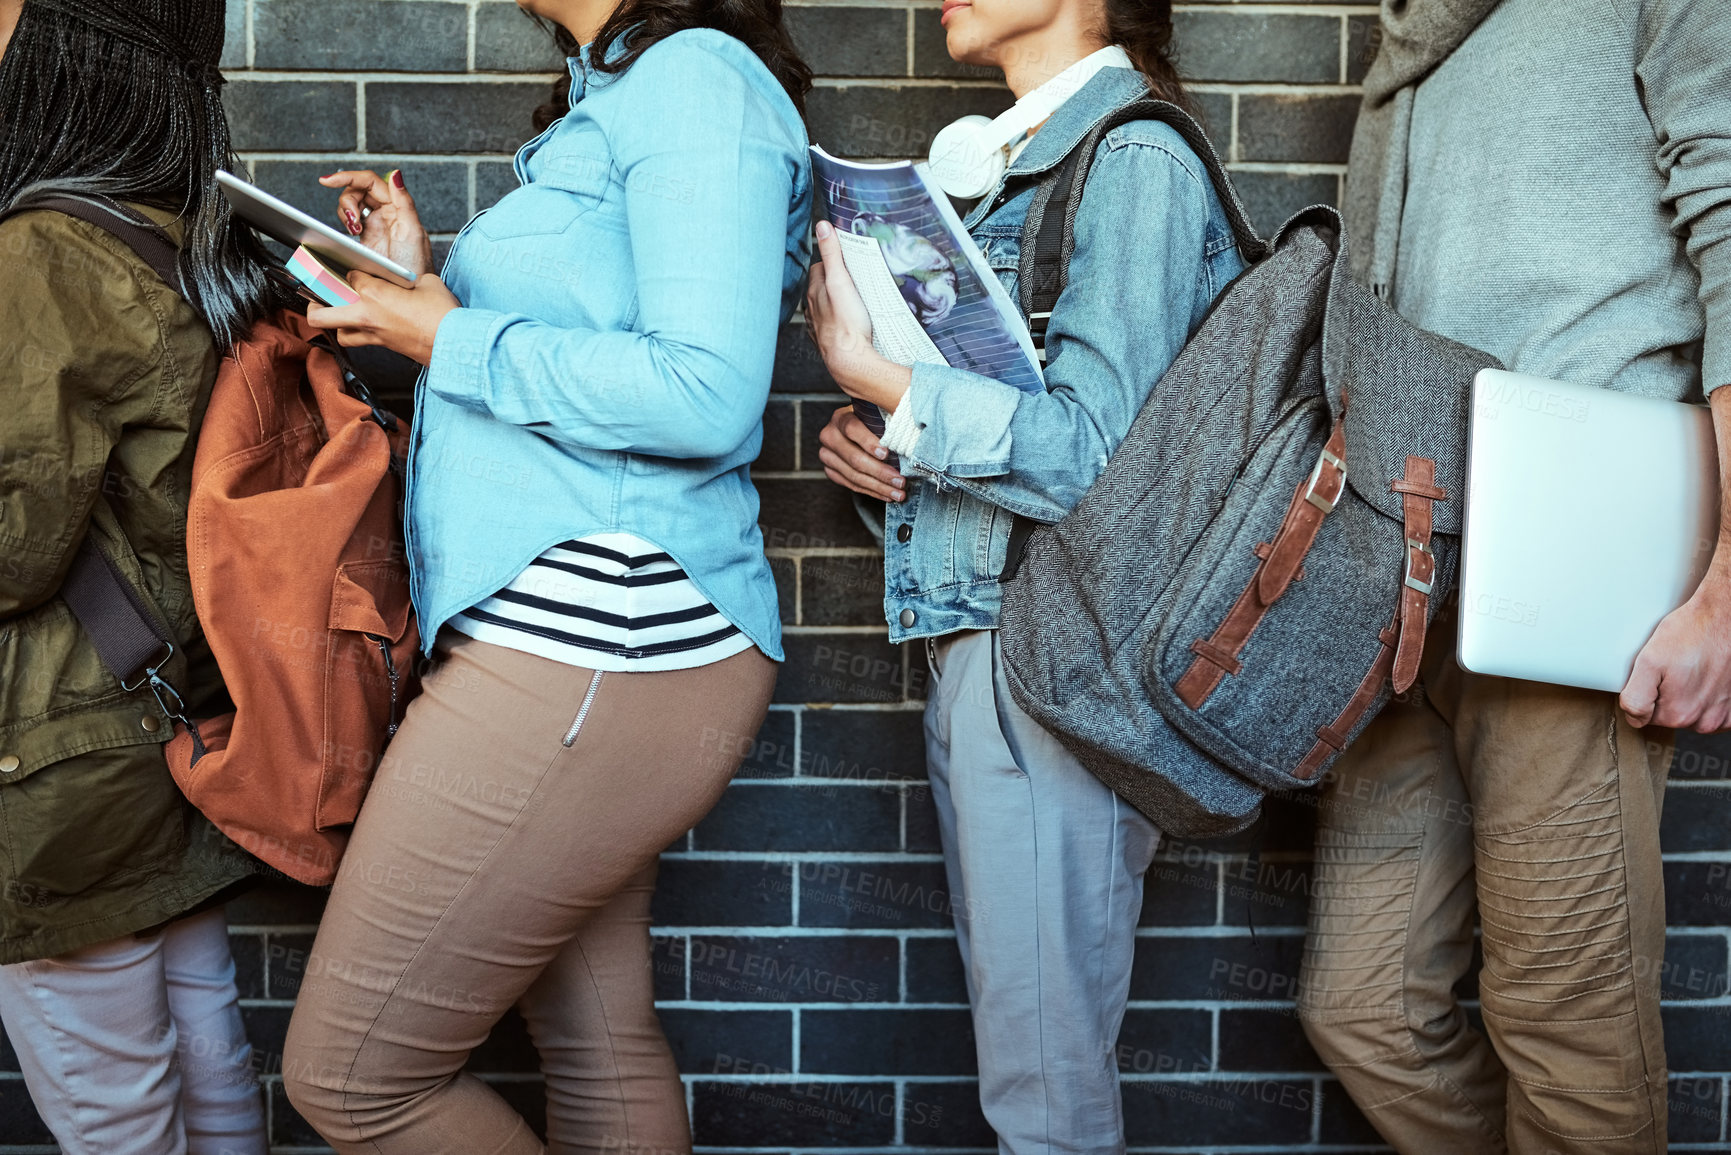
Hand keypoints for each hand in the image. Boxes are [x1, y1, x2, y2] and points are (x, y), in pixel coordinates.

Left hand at [304, 271, 459, 364]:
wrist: (454, 343)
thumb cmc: (443, 314)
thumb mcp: (426, 282)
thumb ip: (407, 279)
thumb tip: (405, 282)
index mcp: (374, 292)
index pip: (350, 275)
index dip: (354, 270)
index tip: (360, 270)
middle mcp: (366, 314)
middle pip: (321, 314)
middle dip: (314, 305)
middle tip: (317, 297)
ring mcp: (373, 334)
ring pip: (338, 333)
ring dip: (335, 324)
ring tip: (339, 314)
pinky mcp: (383, 346)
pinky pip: (358, 341)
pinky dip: (356, 334)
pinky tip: (365, 326)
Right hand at [319, 168, 433, 277]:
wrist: (409, 291)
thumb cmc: (416, 264)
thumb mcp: (413, 231)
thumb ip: (404, 201)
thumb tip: (396, 174)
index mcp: (398, 206)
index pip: (370, 181)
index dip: (348, 176)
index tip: (328, 180)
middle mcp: (386, 211)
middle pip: (357, 191)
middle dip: (348, 201)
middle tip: (352, 221)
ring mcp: (375, 224)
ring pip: (351, 204)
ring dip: (346, 212)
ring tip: (354, 229)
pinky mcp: (366, 238)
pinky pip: (350, 220)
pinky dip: (345, 222)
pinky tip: (351, 233)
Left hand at [805, 220, 911, 411]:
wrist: (850, 361)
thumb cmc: (847, 323)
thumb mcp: (841, 281)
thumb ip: (833, 253)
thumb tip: (823, 226)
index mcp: (814, 291)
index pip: (821, 266)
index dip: (834, 261)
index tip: (848, 259)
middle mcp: (813, 308)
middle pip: (822, 286)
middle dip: (834, 279)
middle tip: (853, 277)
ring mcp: (820, 326)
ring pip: (825, 306)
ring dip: (836, 301)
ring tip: (853, 298)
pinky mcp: (829, 341)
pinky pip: (832, 325)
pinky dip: (839, 320)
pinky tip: (850, 322)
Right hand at [818, 404, 906, 502]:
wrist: (856, 430)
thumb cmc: (872, 420)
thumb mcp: (877, 414)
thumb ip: (887, 419)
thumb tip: (905, 428)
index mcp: (841, 418)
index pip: (852, 429)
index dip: (869, 442)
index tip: (886, 454)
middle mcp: (830, 436)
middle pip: (854, 458)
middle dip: (880, 472)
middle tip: (900, 481)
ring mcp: (827, 455)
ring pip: (853, 475)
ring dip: (878, 487)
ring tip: (898, 493)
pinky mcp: (830, 470)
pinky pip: (851, 485)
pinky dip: (871, 491)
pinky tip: (886, 495)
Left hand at [1621, 556, 1730, 730]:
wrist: (1726, 617)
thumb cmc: (1690, 632)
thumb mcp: (1649, 660)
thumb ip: (1636, 697)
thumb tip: (1635, 719)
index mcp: (1677, 714)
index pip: (1644, 716)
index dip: (1644, 692)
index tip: (1655, 674)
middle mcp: (1703, 722)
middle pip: (1669, 716)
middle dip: (1666, 693)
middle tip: (1675, 667)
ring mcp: (1722, 715)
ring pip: (1692, 714)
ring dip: (1690, 695)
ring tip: (1693, 669)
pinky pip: (1715, 712)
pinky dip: (1710, 698)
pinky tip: (1709, 678)